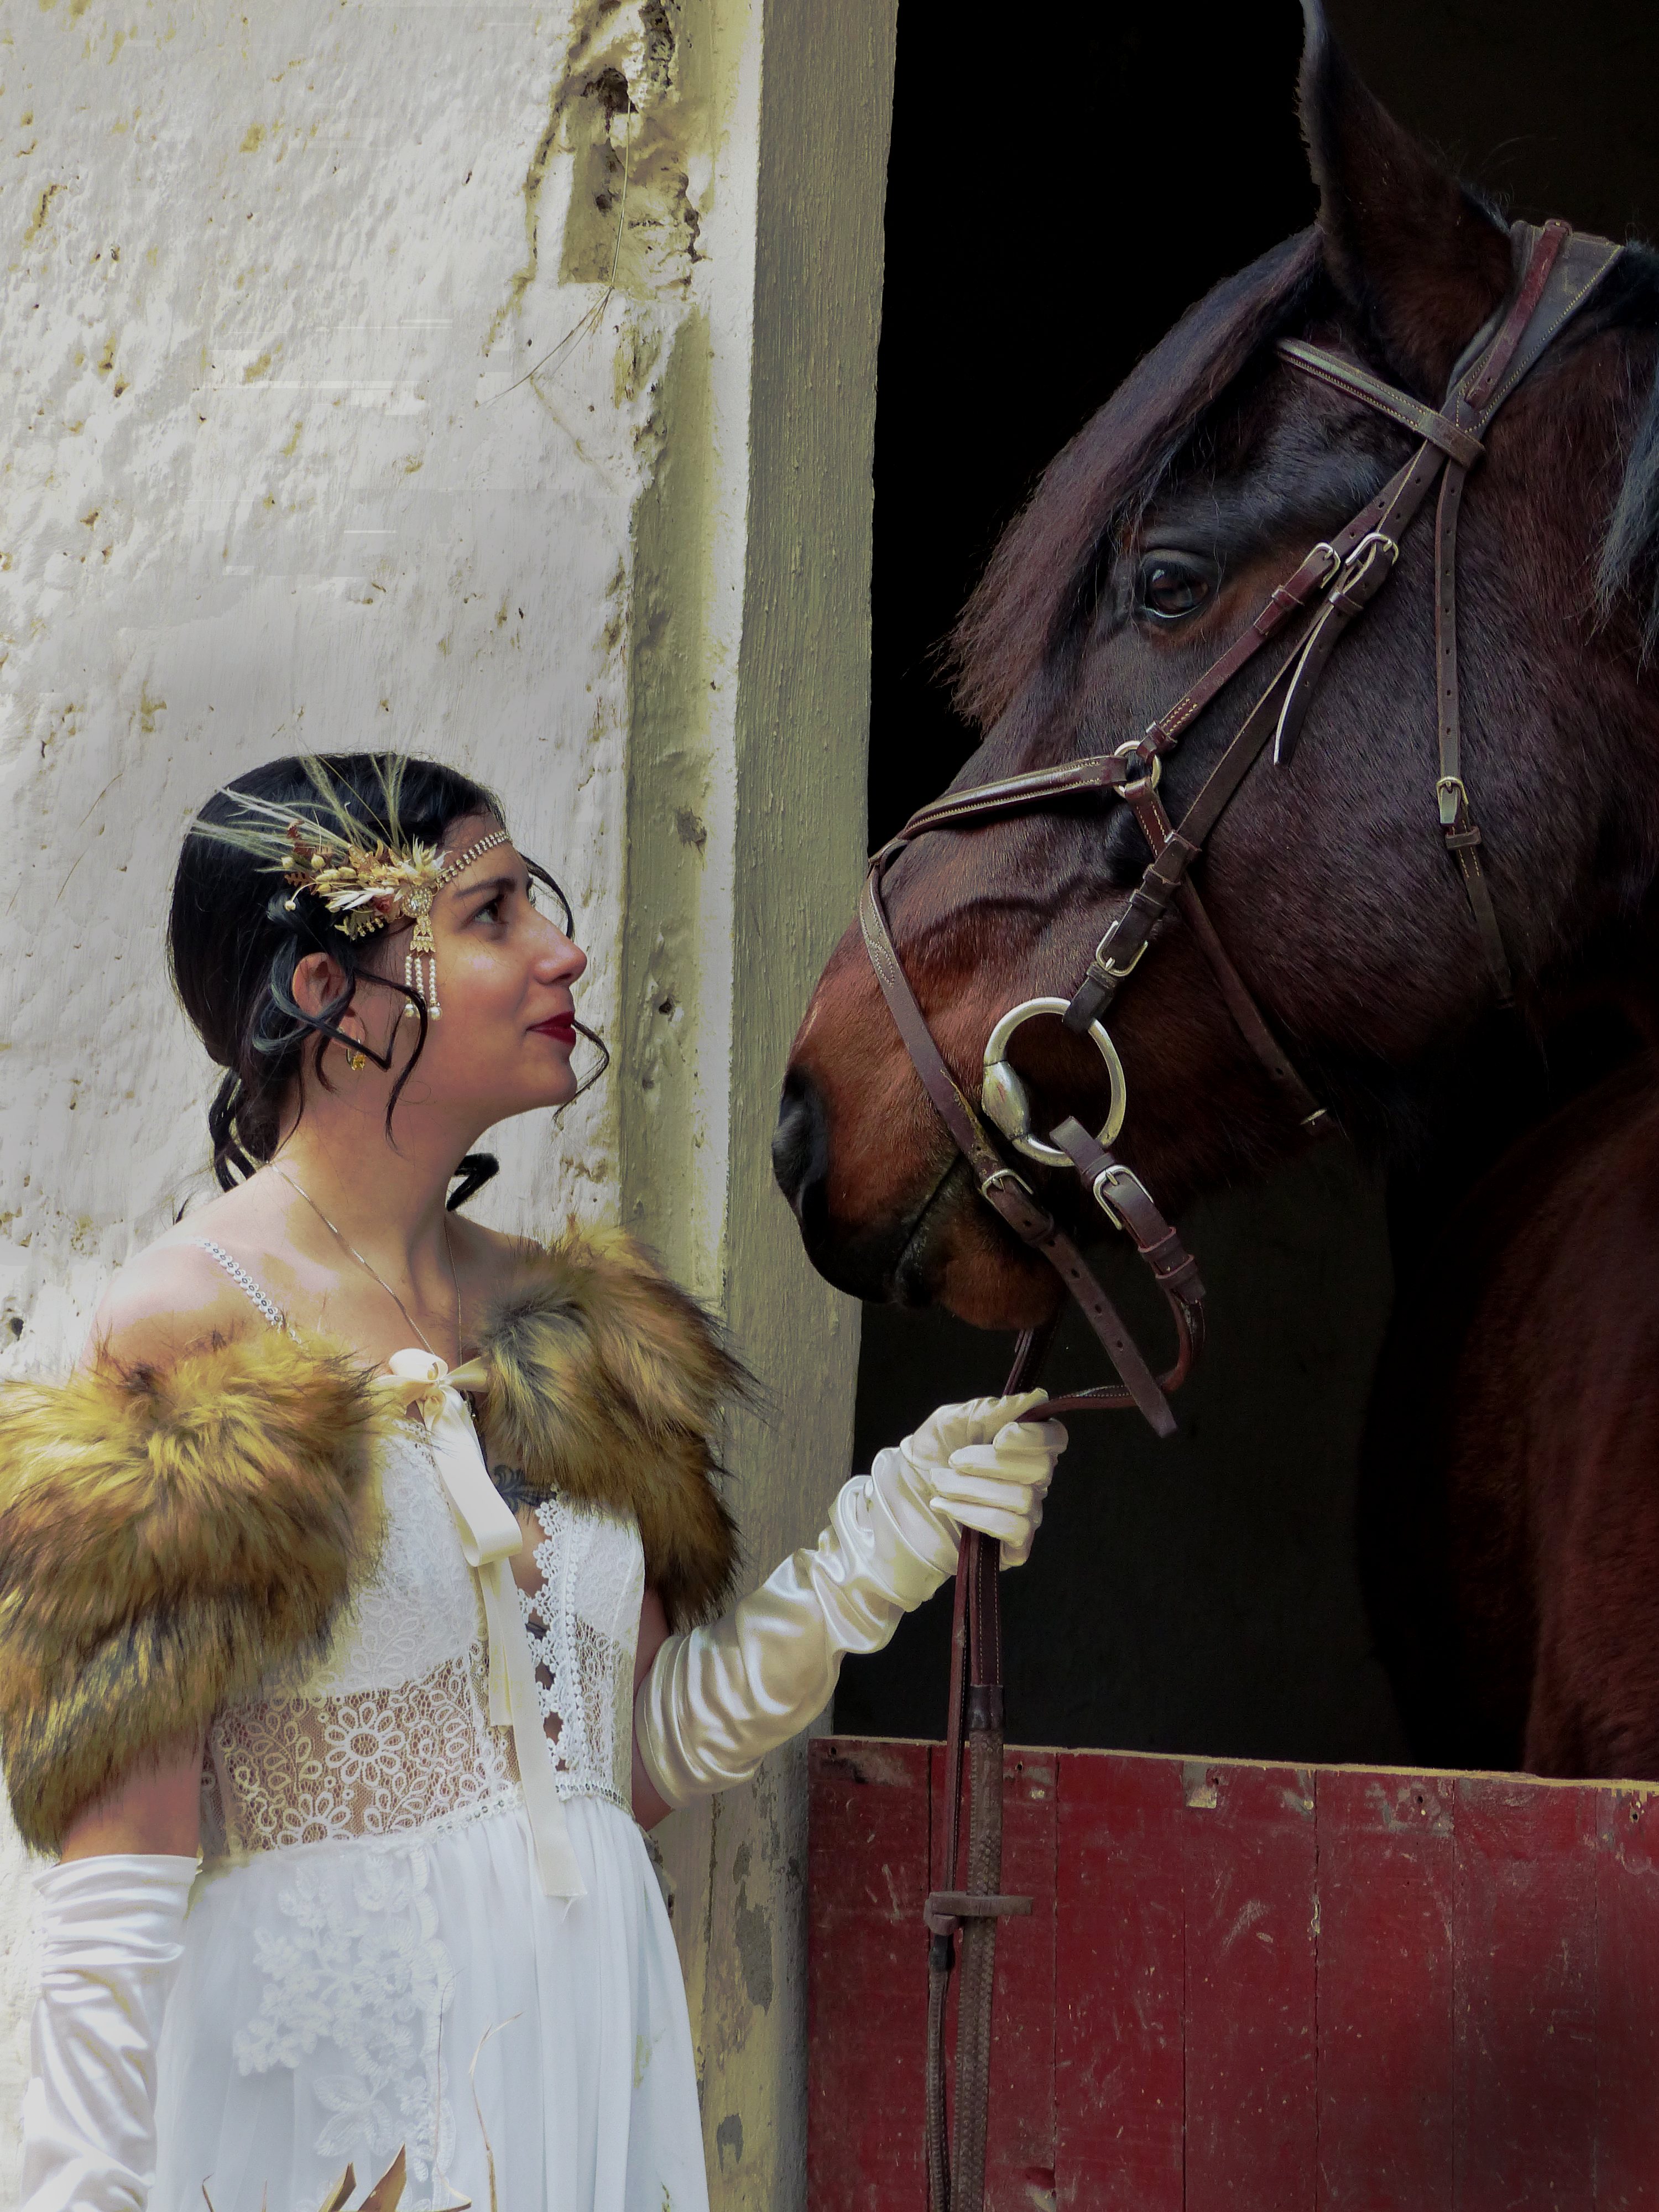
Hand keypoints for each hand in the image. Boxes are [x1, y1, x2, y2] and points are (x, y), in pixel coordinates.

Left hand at [898, 1391, 1066, 1568]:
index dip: (1035, 1437)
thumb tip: (1034, 1398)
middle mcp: (1033, 1479)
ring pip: (1022, 1499)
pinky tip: (945, 1507)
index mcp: (1023, 1444)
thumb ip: (990, 1410)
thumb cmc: (931, 1454)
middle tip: (953, 1460)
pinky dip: (975, 1515)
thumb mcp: (950, 1421)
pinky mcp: (1013, 1546)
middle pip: (1039, 1469)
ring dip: (972, 1489)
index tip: (1000, 1437)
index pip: (1055, 1438)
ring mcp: (1026, 1514)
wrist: (901, 1496)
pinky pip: (1014, 1529)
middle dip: (988, 1463)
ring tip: (940, 1483)